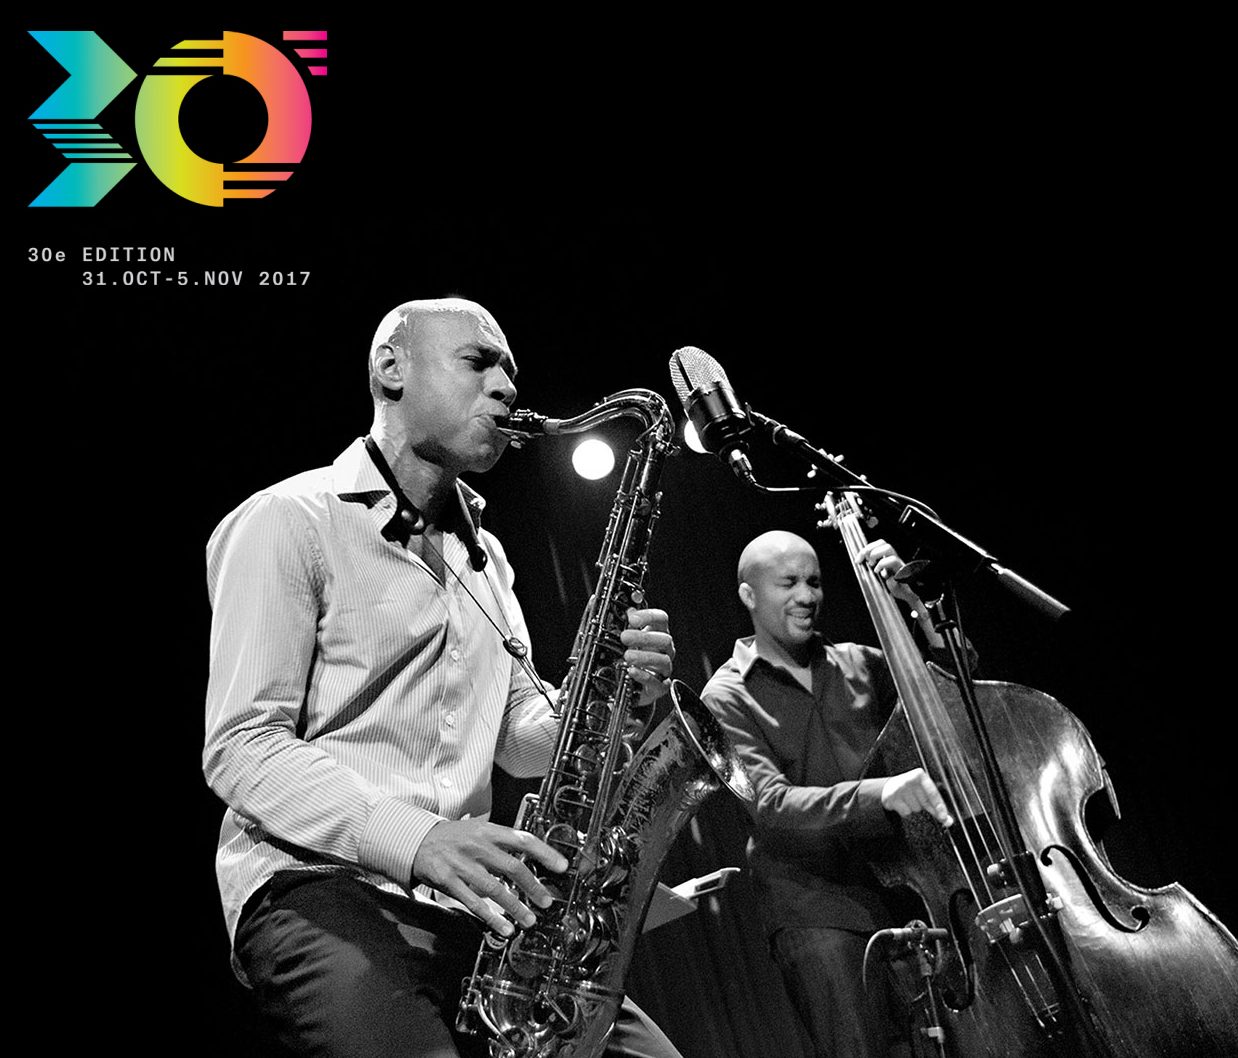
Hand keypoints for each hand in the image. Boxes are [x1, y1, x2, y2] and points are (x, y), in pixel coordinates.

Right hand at [411, 819, 568, 936]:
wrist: (417, 840)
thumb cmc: (453, 837)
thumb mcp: (478, 830)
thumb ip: (502, 842)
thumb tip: (530, 856)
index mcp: (489, 832)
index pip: (523, 840)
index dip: (545, 853)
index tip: (562, 866)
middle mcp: (478, 847)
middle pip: (513, 867)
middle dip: (533, 887)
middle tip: (546, 902)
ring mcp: (463, 865)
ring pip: (495, 889)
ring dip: (515, 907)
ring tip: (529, 920)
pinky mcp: (449, 882)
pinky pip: (474, 903)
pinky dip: (491, 917)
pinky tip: (504, 928)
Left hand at [621, 607, 674, 705]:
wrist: (631, 685)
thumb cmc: (630, 656)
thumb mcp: (623, 638)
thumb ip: (620, 622)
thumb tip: (607, 603)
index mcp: (657, 633)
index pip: (661, 619)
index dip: (648, 616)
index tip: (632, 618)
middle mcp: (665, 650)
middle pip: (664, 639)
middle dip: (644, 637)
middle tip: (624, 637)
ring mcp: (664, 668)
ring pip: (663, 660)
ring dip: (644, 656)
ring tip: (627, 656)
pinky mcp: (660, 687)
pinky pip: (657, 682)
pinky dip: (644, 676)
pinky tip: (631, 671)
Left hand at [855, 539, 918, 606]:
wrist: (907, 595)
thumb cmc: (893, 587)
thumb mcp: (879, 577)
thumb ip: (871, 569)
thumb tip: (859, 564)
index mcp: (887, 558)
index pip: (877, 545)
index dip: (866, 549)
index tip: (857, 560)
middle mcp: (893, 558)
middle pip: (882, 542)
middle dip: (869, 548)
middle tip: (864, 560)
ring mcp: (898, 562)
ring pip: (888, 548)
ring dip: (875, 554)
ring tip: (871, 564)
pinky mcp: (902, 569)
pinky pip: (893, 560)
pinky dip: (882, 564)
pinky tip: (878, 572)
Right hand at [881, 768, 953, 827]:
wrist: (889, 787)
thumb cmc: (911, 790)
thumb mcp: (924, 793)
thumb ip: (937, 806)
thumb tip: (948, 821)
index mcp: (920, 775)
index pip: (933, 793)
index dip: (939, 806)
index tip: (944, 817)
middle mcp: (909, 779)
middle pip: (924, 803)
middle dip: (923, 806)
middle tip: (916, 799)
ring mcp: (899, 787)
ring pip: (915, 809)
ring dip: (913, 808)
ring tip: (907, 800)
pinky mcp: (891, 796)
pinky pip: (905, 812)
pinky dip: (905, 811)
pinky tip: (901, 803)